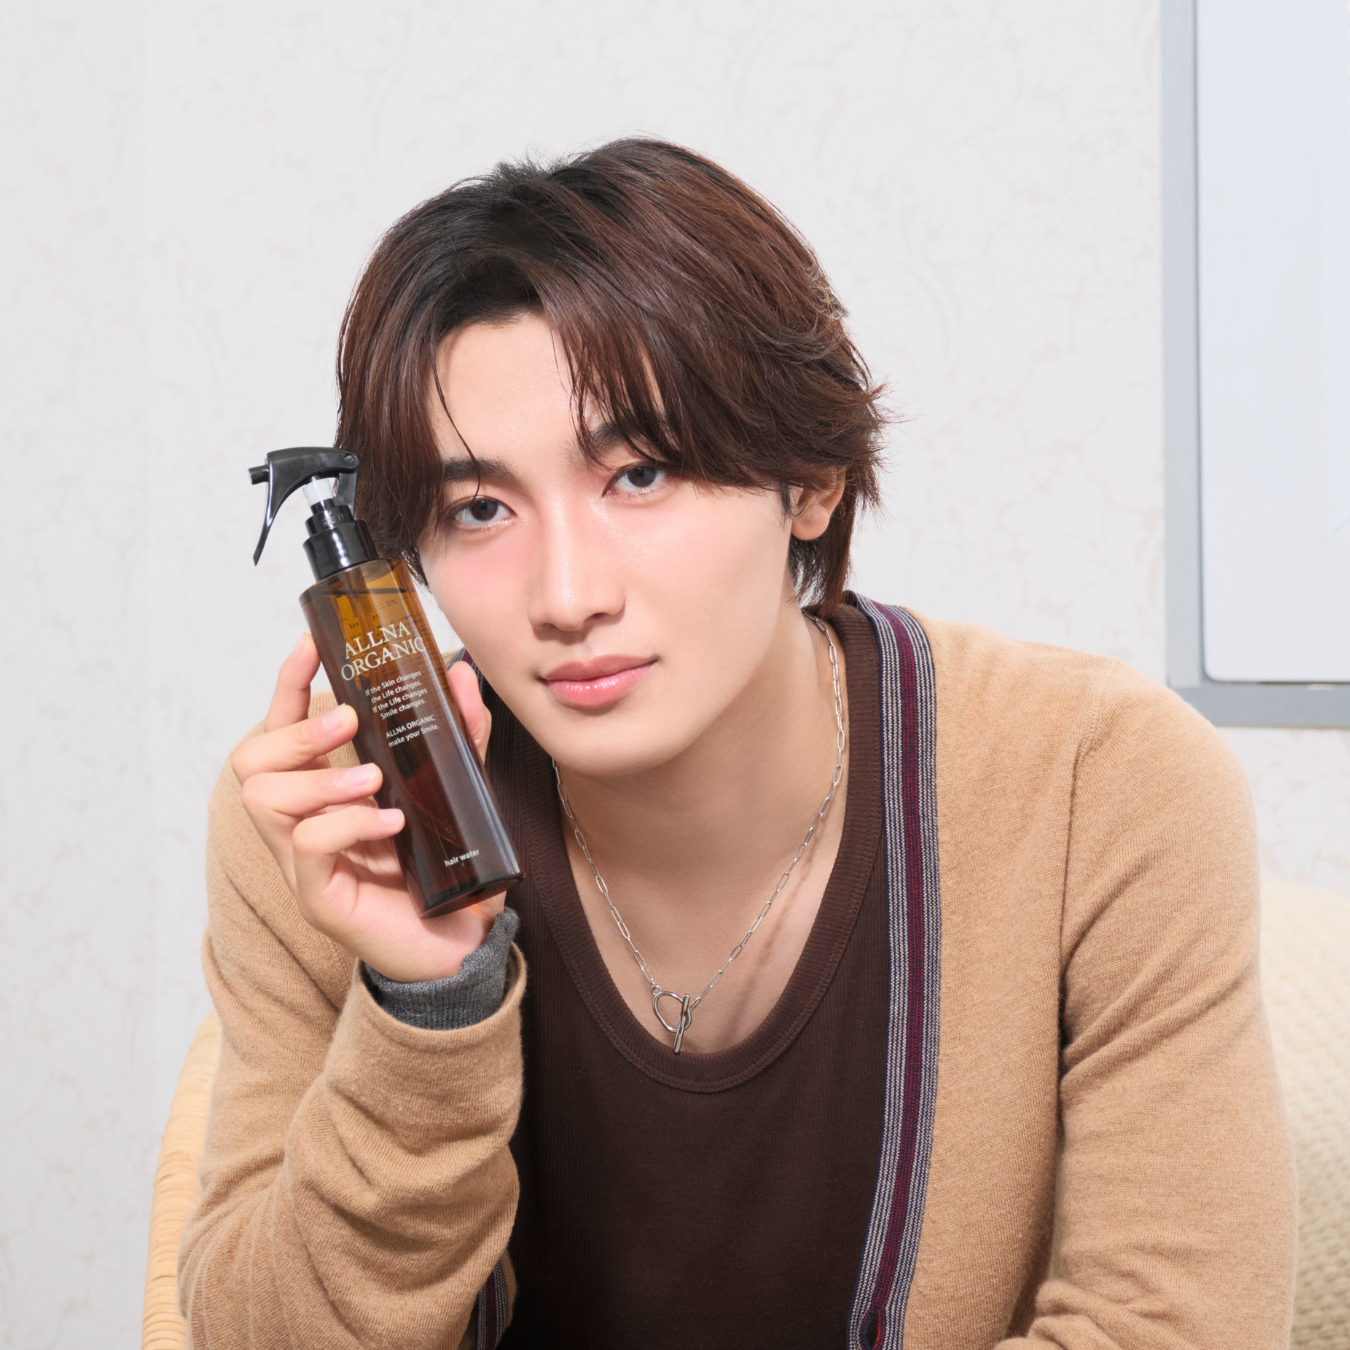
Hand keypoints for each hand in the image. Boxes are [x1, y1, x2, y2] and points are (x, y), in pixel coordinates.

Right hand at [230, 633, 505, 981]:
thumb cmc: (445, 871)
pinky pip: (309, 848)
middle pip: (250, 762)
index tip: (309, 644)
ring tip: (374, 782)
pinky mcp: (321, 900)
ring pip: (264, 799)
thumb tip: (459, 676)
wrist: (462, 944)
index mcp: (324, 794)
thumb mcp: (459, 792)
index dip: (287, 686)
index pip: (282, 731)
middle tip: (349, 724)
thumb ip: (460, 738)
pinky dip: (348, 824)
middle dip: (296, 731)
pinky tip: (390, 823)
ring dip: (319, 778)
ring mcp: (305, 864)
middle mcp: (302, 825)